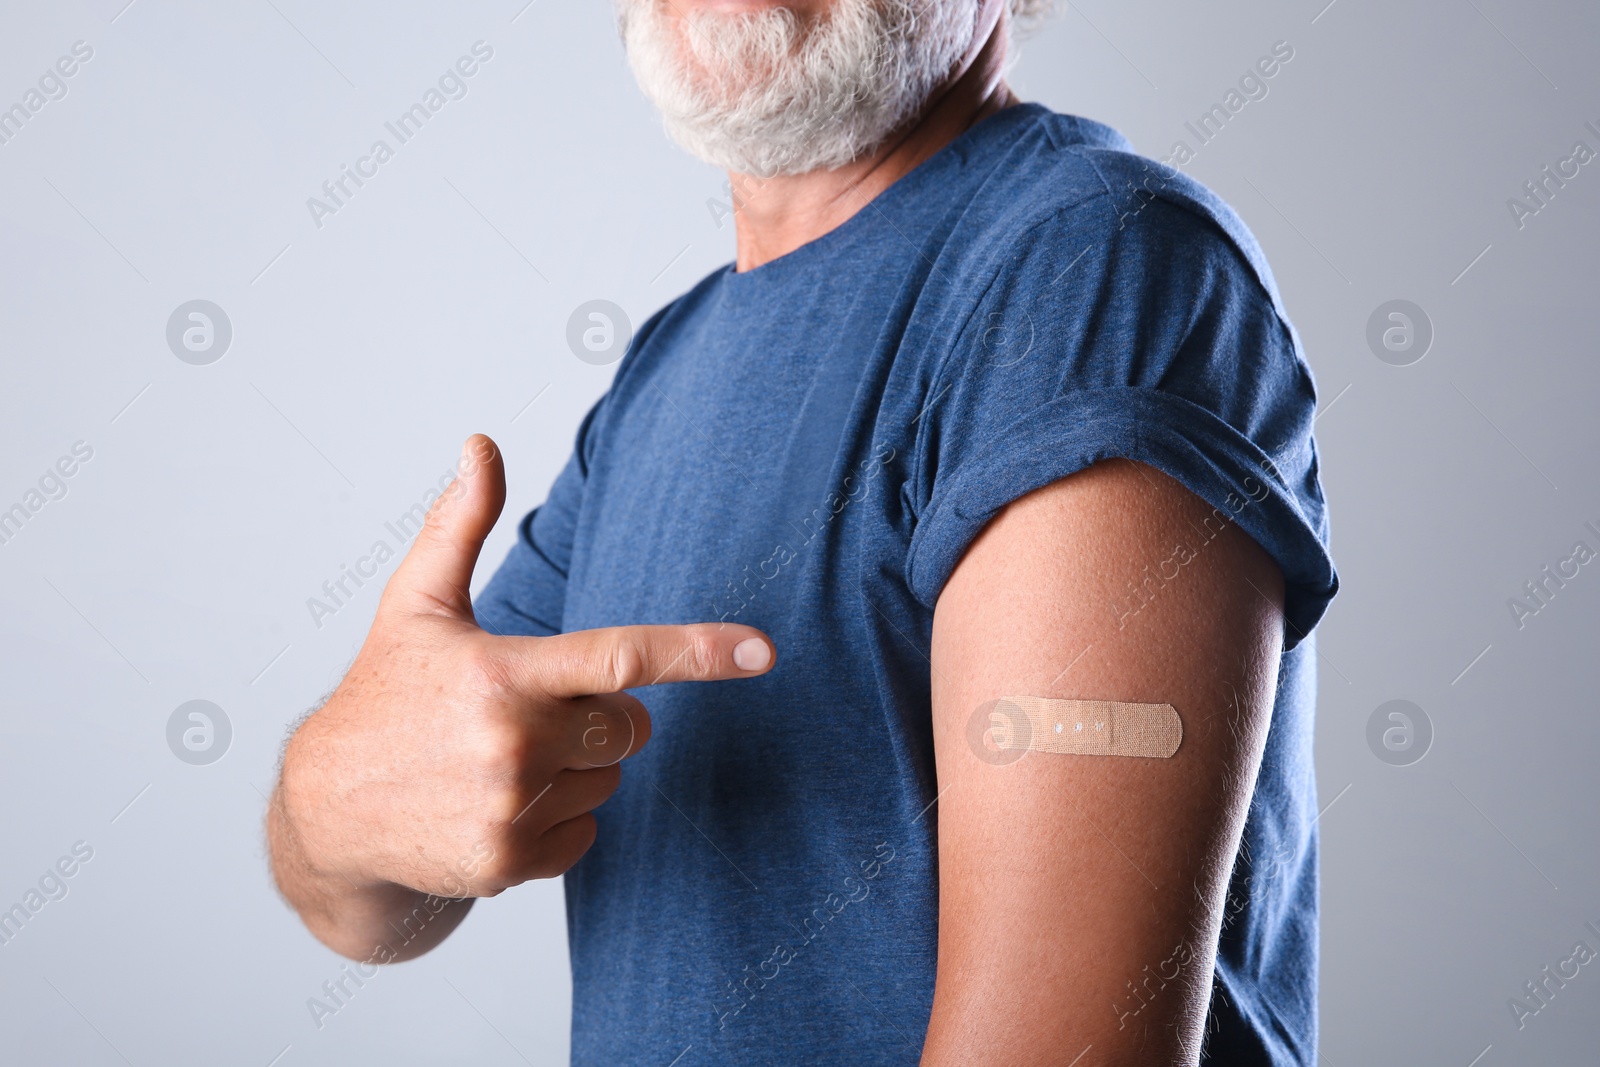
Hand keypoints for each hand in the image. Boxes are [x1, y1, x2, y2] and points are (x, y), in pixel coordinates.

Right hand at [275, 434, 774, 912]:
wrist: (324, 811)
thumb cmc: (383, 696)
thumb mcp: (415, 605)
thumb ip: (461, 524)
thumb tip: (481, 444)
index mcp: (502, 672)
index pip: (621, 657)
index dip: (699, 651)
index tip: (763, 651)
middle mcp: (511, 742)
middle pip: (631, 725)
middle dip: (599, 716)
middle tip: (527, 712)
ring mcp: (510, 808)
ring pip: (610, 781)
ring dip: (575, 769)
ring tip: (497, 760)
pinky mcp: (508, 861)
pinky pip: (587, 832)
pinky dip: (557, 819)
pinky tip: (495, 803)